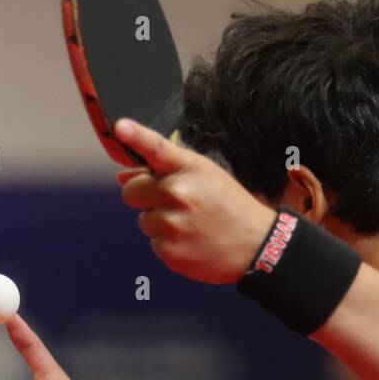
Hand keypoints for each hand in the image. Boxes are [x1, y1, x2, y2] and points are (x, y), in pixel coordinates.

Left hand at [115, 118, 274, 283]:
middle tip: (176, 204)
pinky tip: (192, 242)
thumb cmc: (230, 207)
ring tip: (191, 225)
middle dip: (145, 197)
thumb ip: (164, 172)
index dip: (136, 136)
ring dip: (160, 223)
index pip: (156, 147)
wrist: (257, 246)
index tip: (121, 127)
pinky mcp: (170, 251)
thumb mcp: (206, 177)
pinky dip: (169, 244)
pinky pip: (154, 244)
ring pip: (144, 220)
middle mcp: (178, 194)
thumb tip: (121, 177)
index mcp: (189, 170)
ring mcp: (172, 224)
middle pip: (132, 192)